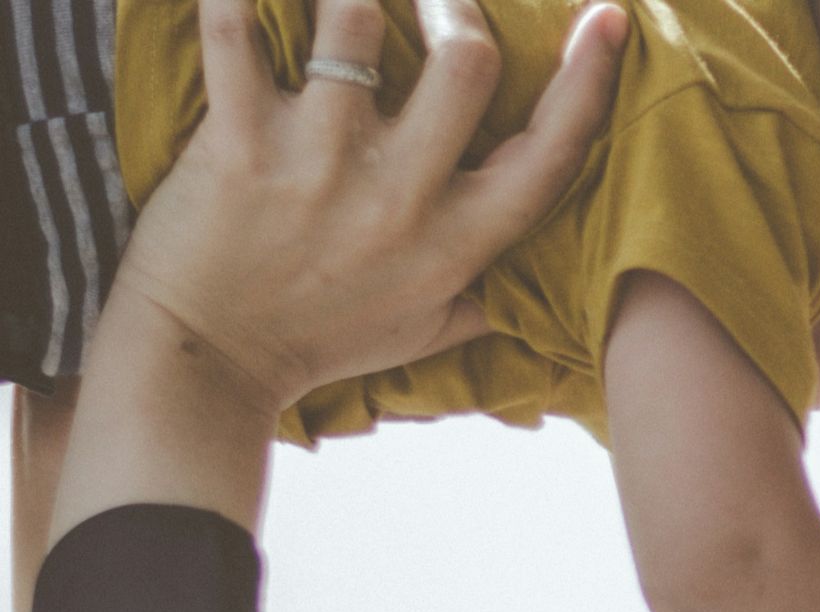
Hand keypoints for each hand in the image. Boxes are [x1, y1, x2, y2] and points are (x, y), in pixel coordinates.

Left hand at [104, 0, 626, 416]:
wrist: (209, 364)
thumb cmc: (323, 340)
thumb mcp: (431, 329)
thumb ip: (496, 291)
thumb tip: (558, 268)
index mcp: (458, 241)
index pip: (550, 151)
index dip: (589, 76)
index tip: (607, 17)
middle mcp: (399, 198)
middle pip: (468, 59)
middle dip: (455, 4)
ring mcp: (318, 165)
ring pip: (353, 23)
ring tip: (345, 0)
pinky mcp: (237, 143)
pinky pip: (236, 34)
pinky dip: (239, 0)